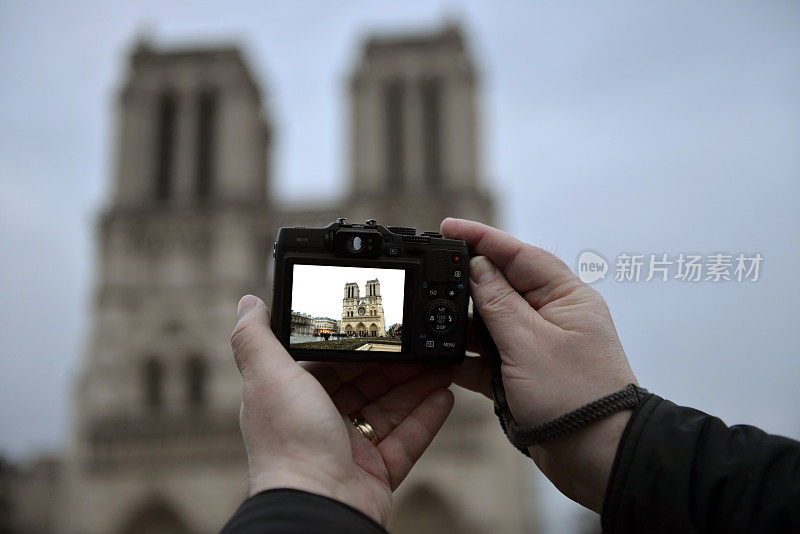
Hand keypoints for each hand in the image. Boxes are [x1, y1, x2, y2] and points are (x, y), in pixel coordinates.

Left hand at [230, 295, 453, 525]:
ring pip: (389, 409)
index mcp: (292, 398)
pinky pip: (406, 440)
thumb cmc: (289, 444)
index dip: (359, 344)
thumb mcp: (267, 377)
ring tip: (444, 364)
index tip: (384, 327)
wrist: (317, 510)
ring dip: (417, 386)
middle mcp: (318, 422)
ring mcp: (348, 449)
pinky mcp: (375, 473)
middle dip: (397, 364)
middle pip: (365, 384)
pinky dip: (426, 419)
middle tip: (425, 342)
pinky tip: (445, 397)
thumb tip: (249, 302)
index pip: (330, 361)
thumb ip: (256, 337)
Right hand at [441, 218, 637, 512]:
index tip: (448, 227)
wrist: (597, 458)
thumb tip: (476, 266)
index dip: (482, 238)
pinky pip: (487, 356)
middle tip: (432, 275)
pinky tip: (441, 358)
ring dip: (463, 324)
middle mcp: (551, 316)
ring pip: (490, 323)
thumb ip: (497, 302)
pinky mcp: (523, 373)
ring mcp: (536, 345)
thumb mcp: (528, 342)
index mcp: (565, 297)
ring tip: (432, 320)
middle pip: (501, 286)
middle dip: (467, 282)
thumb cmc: (577, 397)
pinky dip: (466, 357)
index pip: (519, 254)